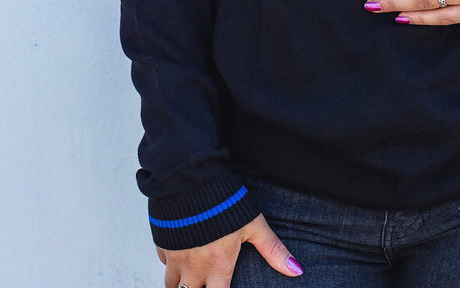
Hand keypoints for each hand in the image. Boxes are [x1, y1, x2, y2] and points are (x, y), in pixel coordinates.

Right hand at [157, 214, 302, 286]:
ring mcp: (175, 257)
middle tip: (206, 282)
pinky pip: (163, 262)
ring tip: (190, 281)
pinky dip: (170, 263)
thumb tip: (297, 270)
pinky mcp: (162, 242)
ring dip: (181, 284)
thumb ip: (273, 250)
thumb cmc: (225, 203)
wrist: (190, 181)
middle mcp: (194, 268)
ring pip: (172, 285)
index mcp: (218, 267)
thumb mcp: (254, 225)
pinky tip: (178, 256)